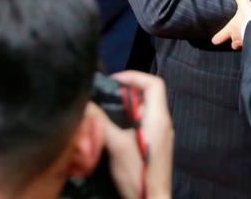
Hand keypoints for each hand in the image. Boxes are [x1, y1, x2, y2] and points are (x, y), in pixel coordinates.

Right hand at [96, 71, 173, 198]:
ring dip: (126, 108)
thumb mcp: (117, 145)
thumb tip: (87, 104)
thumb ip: (102, 122)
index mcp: (158, 118)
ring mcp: (161, 135)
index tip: (114, 81)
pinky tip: (114, 132)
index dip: (134, 76)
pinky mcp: (156, 145)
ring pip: (145, 110)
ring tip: (106, 113)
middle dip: (126, 93)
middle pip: (148, 95)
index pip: (154, 83)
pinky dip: (130, 121)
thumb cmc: (138, 174)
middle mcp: (163, 123)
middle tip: (106, 98)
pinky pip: (144, 124)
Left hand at [211, 0, 250, 49]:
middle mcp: (237, 37)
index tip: (214, 41)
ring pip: (242, 45)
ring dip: (243, 43)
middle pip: (233, 44)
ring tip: (247, 40)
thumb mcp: (244, 4)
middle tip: (234, 42)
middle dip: (234, 43)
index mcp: (231, 28)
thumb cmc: (249, 17)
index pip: (221, 35)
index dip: (217, 38)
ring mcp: (246, 42)